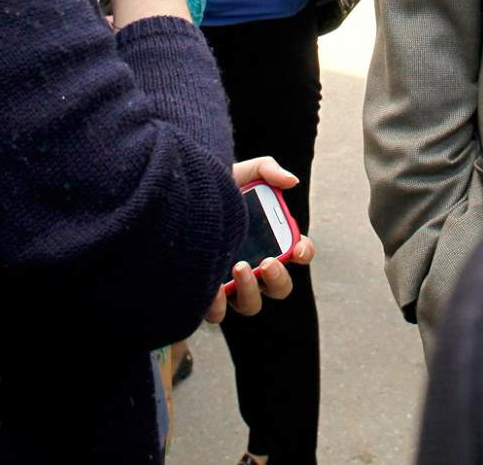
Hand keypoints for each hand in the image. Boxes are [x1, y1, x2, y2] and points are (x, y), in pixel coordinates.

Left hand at [206, 157, 316, 322]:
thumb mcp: (242, 172)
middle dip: (279, 278)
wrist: (178, 196)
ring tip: (239, 266)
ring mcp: (232, 285)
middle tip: (268, 262)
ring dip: (251, 290)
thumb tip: (291, 181)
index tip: (297, 248)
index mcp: (270, 240)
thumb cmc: (215, 187)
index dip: (305, 252)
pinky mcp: (206, 297)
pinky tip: (211, 286)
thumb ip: (268, 170)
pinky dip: (217, 304)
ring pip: (251, 305)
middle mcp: (255, 267)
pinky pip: (217, 312)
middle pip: (280, 287)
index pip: (299, 252)